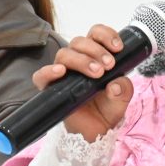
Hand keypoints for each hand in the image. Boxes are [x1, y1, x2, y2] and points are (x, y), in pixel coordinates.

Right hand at [32, 24, 133, 141]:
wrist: (96, 131)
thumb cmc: (107, 108)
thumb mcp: (122, 98)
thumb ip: (123, 89)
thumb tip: (115, 84)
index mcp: (95, 55)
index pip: (95, 34)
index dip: (106, 35)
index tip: (118, 47)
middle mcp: (77, 60)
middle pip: (79, 41)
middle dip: (96, 50)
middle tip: (108, 65)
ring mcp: (63, 73)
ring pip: (64, 54)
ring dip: (81, 60)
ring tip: (97, 73)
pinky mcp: (50, 88)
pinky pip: (41, 76)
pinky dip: (49, 71)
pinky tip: (61, 72)